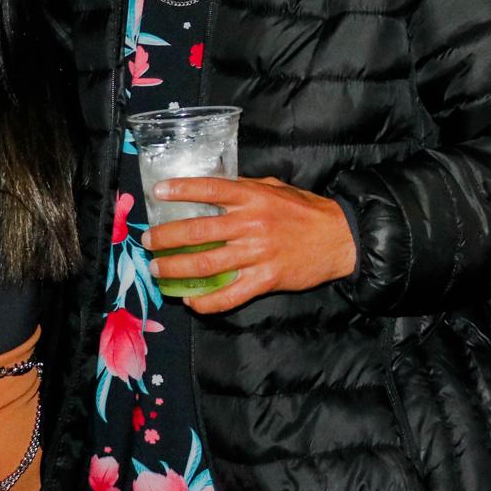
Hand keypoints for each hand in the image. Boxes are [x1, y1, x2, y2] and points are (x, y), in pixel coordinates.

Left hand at [146, 177, 357, 312]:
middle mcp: (252, 224)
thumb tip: (215, 189)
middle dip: (166, 237)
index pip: (209, 189)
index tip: (159, 192)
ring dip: (175, 268)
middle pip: (197, 231)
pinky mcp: (266, 279)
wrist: (340, 239)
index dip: (181, 190)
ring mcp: (257, 254)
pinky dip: (207, 302)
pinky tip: (192, 301)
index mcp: (254, 197)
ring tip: (158, 269)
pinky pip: (230, 295)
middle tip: (150, 241)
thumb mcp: (277, 189)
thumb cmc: (307, 211)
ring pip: (206, 265)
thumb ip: (247, 188)